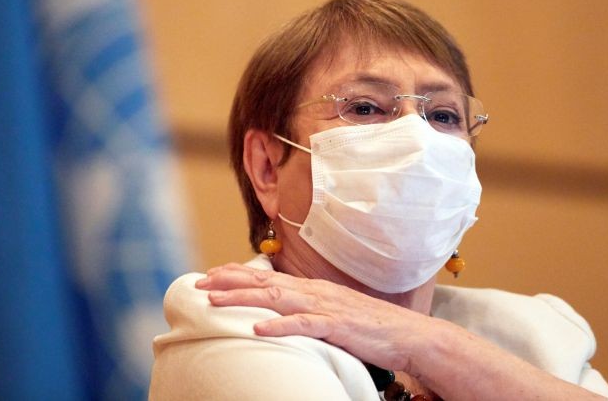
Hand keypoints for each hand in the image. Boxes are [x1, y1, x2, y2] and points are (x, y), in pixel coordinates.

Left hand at [195, 262, 431, 373]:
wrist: (408, 334)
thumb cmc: (370, 326)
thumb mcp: (333, 313)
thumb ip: (308, 309)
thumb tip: (282, 313)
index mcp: (312, 289)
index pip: (268, 277)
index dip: (237, 274)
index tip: (211, 274)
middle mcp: (314, 292)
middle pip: (264, 283)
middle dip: (229, 282)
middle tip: (199, 284)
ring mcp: (325, 307)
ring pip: (276, 299)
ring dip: (243, 298)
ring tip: (215, 301)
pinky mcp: (337, 325)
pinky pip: (303, 325)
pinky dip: (279, 326)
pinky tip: (257, 329)